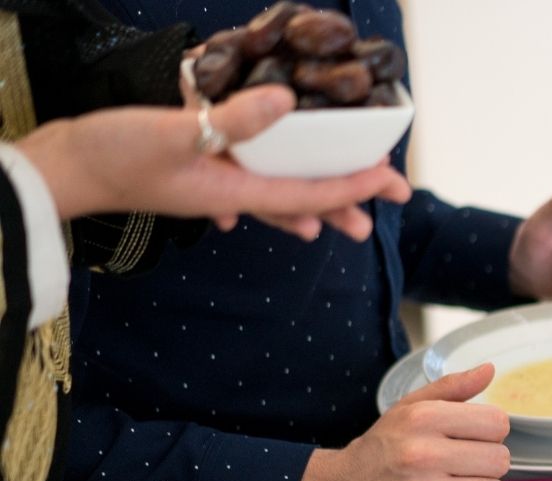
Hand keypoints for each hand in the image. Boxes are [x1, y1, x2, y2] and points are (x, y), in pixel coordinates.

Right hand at [17, 86, 409, 239]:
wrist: (62, 170)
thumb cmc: (113, 155)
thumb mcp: (174, 131)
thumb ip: (231, 120)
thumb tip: (288, 102)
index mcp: (235, 191)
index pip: (309, 192)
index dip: (354, 185)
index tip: (390, 179)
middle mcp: (231, 194)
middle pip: (304, 197)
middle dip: (350, 197)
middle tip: (395, 194)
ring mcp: (213, 186)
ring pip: (279, 192)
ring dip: (318, 196)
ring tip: (354, 212)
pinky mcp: (195, 172)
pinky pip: (245, 182)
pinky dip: (268, 186)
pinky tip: (276, 202)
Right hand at [288, 364, 509, 480]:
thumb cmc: (381, 450)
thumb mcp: (409, 409)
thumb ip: (452, 387)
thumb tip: (489, 370)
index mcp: (422, 419)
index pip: (497, 423)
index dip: (491, 433)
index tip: (473, 439)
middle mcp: (422, 455)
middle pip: (500, 460)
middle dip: (488, 464)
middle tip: (463, 467)